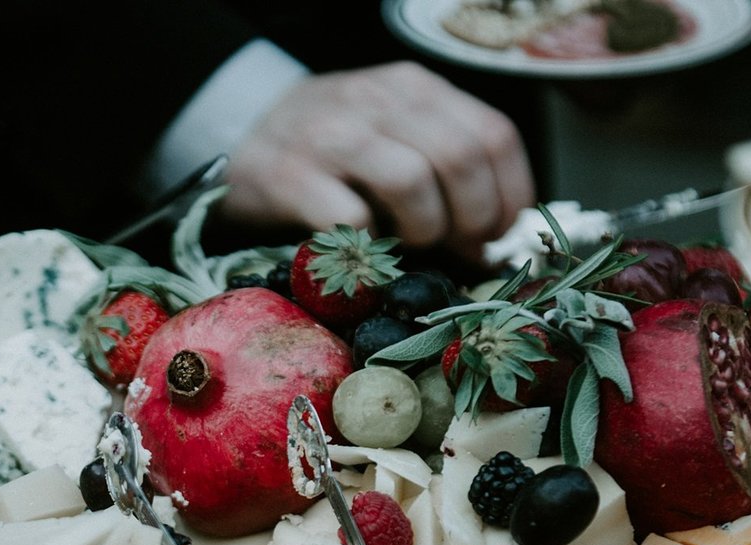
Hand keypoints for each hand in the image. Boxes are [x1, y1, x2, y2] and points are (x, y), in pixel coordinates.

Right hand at [219, 61, 535, 263]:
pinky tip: (366, 248)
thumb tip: (492, 237)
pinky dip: (369, 245)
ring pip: (411, 182)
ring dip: (424, 229)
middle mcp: (376, 101)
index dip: (509, 194)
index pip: (492, 134)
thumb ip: (445, 167)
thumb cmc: (332, 150)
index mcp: (414, 89)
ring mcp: (330, 136)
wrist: (241, 137)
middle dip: (472, 218)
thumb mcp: (394, 134)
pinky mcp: (289, 176)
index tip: (498, 232)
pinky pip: (350, 218)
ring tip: (412, 243)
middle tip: (459, 247)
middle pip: (459, 158)